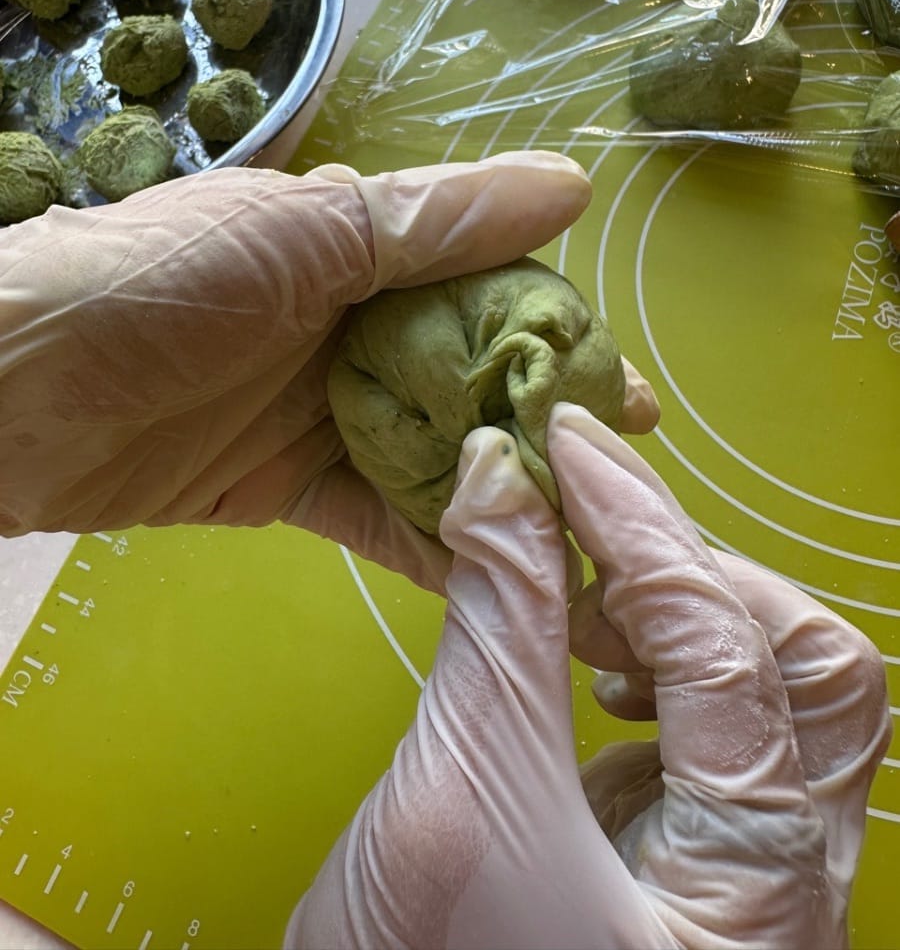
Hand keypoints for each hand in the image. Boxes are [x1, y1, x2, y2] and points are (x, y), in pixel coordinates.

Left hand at [0, 153, 659, 591]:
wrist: (9, 392)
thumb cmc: (162, 284)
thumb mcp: (306, 232)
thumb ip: (437, 219)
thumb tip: (571, 184)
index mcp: (357, 248)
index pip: (484, 285)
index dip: (557, 326)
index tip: (620, 373)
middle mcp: (348, 327)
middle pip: (472, 373)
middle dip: (546, 414)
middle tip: (623, 458)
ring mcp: (320, 413)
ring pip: (436, 450)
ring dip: (506, 486)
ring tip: (588, 527)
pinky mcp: (285, 488)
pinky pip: (377, 517)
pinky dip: (437, 544)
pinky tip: (504, 575)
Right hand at [286, 405, 889, 949]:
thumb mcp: (461, 799)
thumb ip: (498, 625)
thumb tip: (499, 476)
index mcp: (758, 890)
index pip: (729, 647)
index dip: (639, 527)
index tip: (562, 449)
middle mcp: (783, 885)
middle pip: (809, 670)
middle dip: (696, 572)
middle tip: (584, 528)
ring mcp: (741, 874)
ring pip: (776, 694)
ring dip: (681, 613)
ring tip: (578, 597)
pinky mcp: (688, 858)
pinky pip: (714, 725)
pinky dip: (654, 661)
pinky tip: (583, 662)